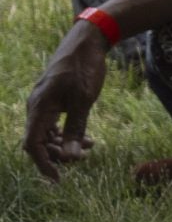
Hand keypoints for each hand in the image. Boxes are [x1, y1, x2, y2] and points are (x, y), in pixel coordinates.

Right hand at [23, 23, 108, 179]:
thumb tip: (69, 158)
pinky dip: (66, 134)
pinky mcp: (52, 102)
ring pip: (47, 135)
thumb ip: (75, 129)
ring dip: (64, 145)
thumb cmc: (84, 68)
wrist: (86, 43)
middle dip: (58, 155)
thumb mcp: (84, 100)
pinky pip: (53, 125)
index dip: (43, 164)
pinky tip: (86, 139)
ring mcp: (43, 105)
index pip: (32, 145)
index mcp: (38, 108)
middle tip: (83, 158)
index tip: (58, 178)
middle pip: (38, 143)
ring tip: (90, 146)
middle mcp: (36, 108)